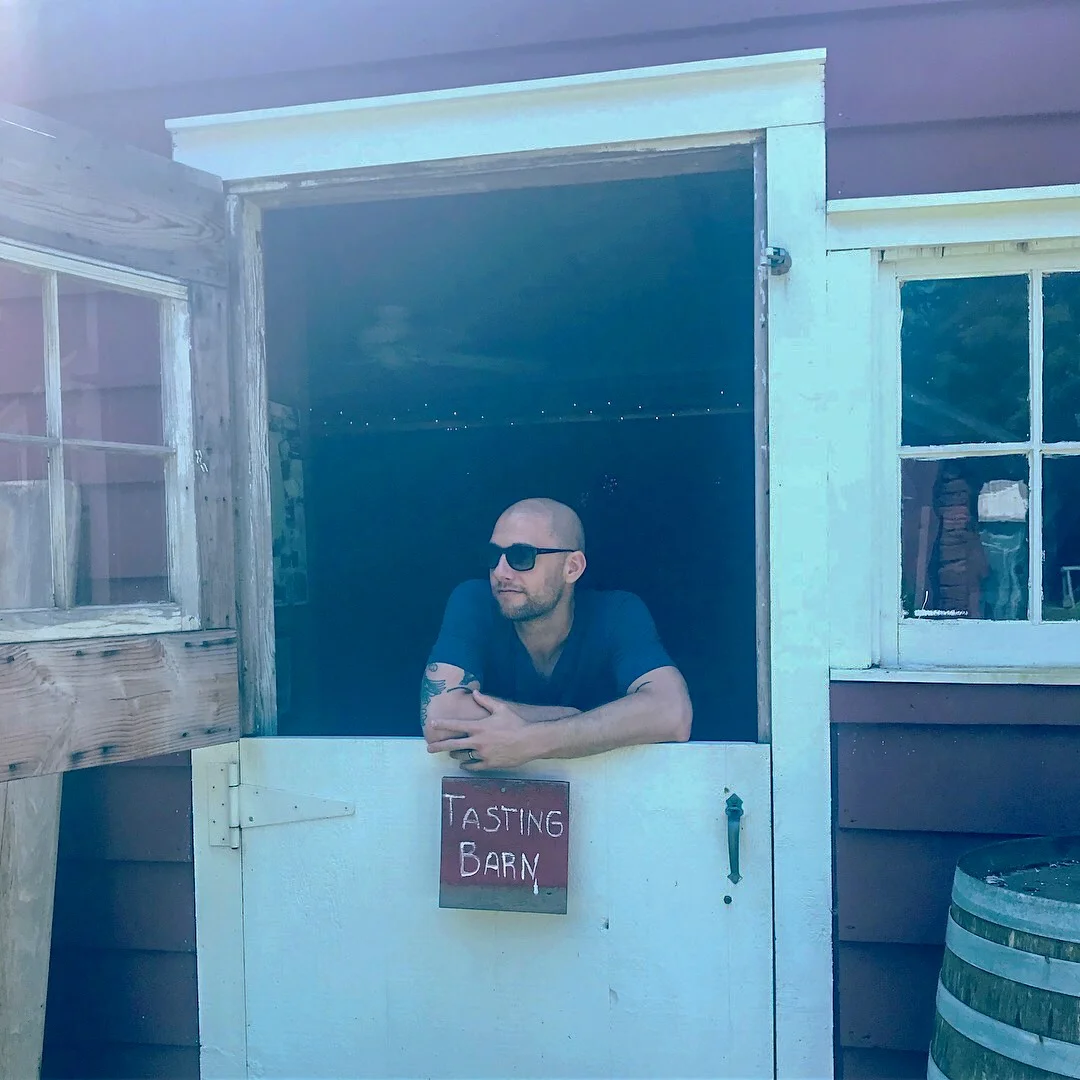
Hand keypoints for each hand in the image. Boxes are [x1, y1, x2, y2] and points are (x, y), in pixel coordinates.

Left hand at [426, 691, 543, 770]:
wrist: (530, 741)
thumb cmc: (516, 723)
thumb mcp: (501, 709)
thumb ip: (486, 701)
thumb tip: (475, 693)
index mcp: (479, 727)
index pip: (456, 726)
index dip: (442, 724)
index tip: (431, 724)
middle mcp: (478, 742)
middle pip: (453, 745)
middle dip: (439, 746)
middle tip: (429, 748)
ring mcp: (483, 754)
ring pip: (463, 756)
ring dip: (456, 754)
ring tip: (450, 754)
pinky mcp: (489, 764)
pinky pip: (474, 766)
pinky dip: (467, 764)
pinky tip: (463, 764)